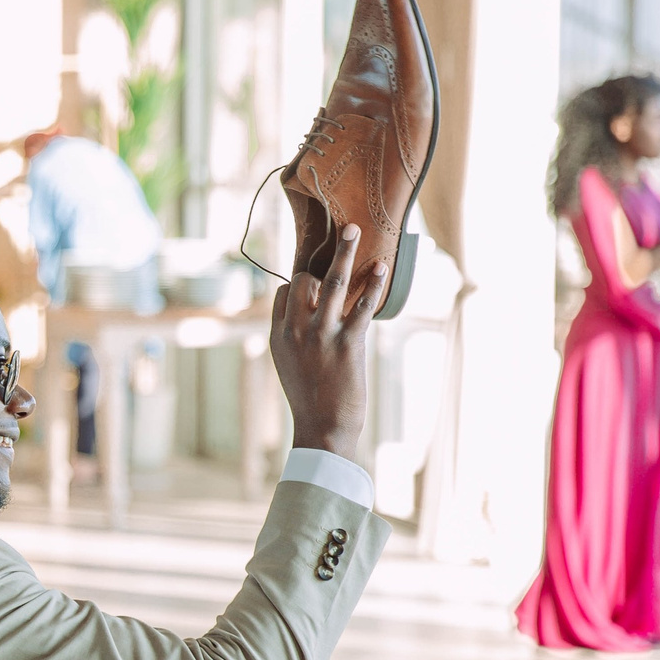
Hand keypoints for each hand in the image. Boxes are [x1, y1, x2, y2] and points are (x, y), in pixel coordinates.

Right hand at [269, 224, 382, 464]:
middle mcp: (296, 331)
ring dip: (345, 252)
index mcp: (278, 336)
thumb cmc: (310, 401)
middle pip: (304, 281)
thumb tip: (308, 317)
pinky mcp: (347, 344)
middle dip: (322, 264)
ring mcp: (321, 336)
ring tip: (355, 230)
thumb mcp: (290, 367)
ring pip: (333, 283)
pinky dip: (373, 284)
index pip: (283, 293)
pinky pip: (361, 306)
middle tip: (342, 242)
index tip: (316, 280)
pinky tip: (382, 268)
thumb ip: (294, 338)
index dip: (300, 284)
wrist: (322, 429)